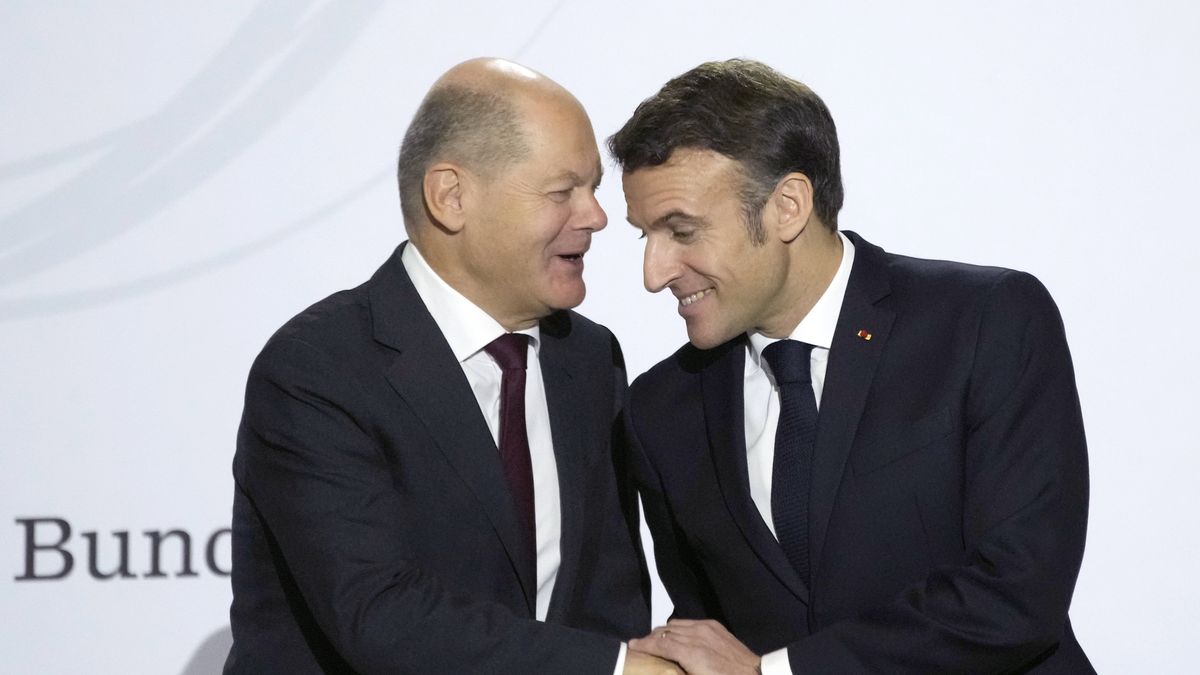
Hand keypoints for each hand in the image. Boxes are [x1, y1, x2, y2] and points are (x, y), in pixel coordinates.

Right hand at [629, 619, 760, 674]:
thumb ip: (678, 671)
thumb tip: (665, 669)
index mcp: (692, 653)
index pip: (660, 643)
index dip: (644, 645)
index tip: (632, 646)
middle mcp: (697, 635)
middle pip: (665, 631)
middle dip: (651, 639)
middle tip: (642, 648)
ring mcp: (706, 627)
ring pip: (675, 624)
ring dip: (664, 633)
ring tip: (657, 643)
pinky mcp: (714, 625)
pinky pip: (689, 622)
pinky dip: (678, 628)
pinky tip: (677, 637)